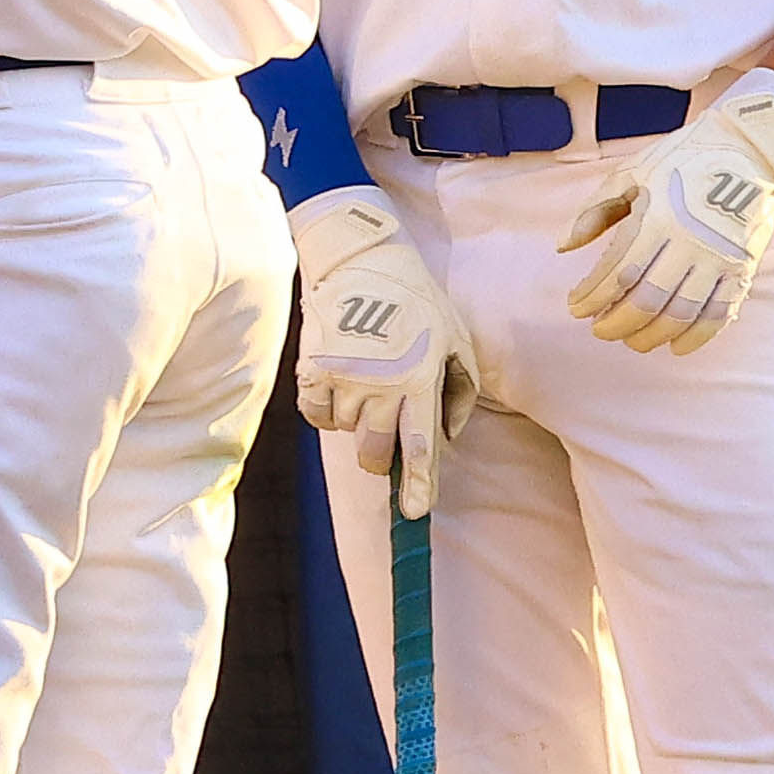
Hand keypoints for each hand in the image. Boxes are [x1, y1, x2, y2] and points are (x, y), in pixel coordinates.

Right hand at [288, 187, 480, 517]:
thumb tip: (446, 436)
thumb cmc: (418, 301)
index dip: (419, 484)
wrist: (363, 262)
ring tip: (367, 387)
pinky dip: (327, 414)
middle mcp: (380, 385)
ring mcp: (343, 378)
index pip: (421, 445)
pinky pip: (317, 415)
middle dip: (383, 461)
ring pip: (347, 432)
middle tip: (387, 449)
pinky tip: (339, 392)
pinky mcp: (313, 369)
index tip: (415, 512)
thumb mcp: (456, 339)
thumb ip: (460, 391)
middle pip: (375, 453)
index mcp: (419, 379)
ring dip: (358, 423)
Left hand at [557, 69, 773, 355]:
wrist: (751, 149)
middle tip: (598, 330)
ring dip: (651, 336)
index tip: (575, 307)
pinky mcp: (744, 267)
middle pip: (647, 302)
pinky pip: (721, 313)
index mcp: (657, 219)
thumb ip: (595, 211)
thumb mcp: (631, 173)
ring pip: (681, 314)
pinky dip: (698, 337)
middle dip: (616, 324)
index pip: (617, 273)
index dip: (591, 297)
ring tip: (630, 340)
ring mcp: (720, 258)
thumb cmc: (683, 158)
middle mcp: (690, 243)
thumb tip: (564, 248)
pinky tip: (676, 347)